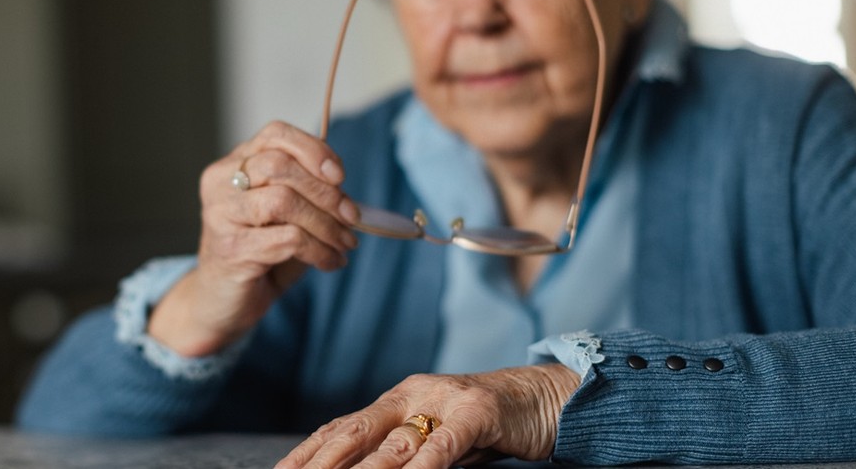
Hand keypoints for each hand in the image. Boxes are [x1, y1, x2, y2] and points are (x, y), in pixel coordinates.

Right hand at [149, 121, 359, 356]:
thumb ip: (307, 192)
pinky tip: (330, 262)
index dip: (313, 150)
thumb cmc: (259, 252)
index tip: (341, 177)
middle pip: (280, 166)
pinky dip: (319, 251)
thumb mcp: (284, 214)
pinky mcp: (230, 249)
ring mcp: (221, 214)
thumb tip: (345, 191)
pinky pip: (287, 240)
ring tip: (344, 243)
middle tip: (352, 217)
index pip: (275, 134)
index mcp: (234, 164)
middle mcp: (221, 183)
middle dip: (326, 192)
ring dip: (325, 224)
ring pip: (283, 201)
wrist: (222, 300)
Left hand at [276, 364, 580, 468]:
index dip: (306, 451)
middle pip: (355, 431)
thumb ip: (404, 455)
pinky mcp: (479, 412)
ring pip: (394, 442)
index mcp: (398, 400)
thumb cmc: (489, 424)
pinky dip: (424, 465)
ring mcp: (446, 401)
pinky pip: (445, 444)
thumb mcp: (438, 441)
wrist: (549, 397)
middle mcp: (414, 394)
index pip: (342, 427)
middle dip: (318, 462)